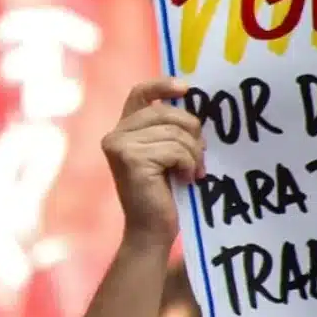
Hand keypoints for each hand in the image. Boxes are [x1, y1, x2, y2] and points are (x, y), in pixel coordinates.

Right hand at [102, 77, 202, 249]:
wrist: (151, 231)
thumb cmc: (163, 195)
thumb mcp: (164, 155)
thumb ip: (168, 131)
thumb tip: (192, 104)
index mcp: (123, 131)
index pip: (139, 93)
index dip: (163, 85)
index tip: (187, 89)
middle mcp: (115, 135)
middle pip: (167, 113)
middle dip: (192, 133)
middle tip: (200, 157)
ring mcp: (120, 146)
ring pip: (175, 133)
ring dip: (193, 154)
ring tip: (193, 173)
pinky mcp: (131, 159)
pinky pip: (175, 149)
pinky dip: (188, 165)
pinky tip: (185, 179)